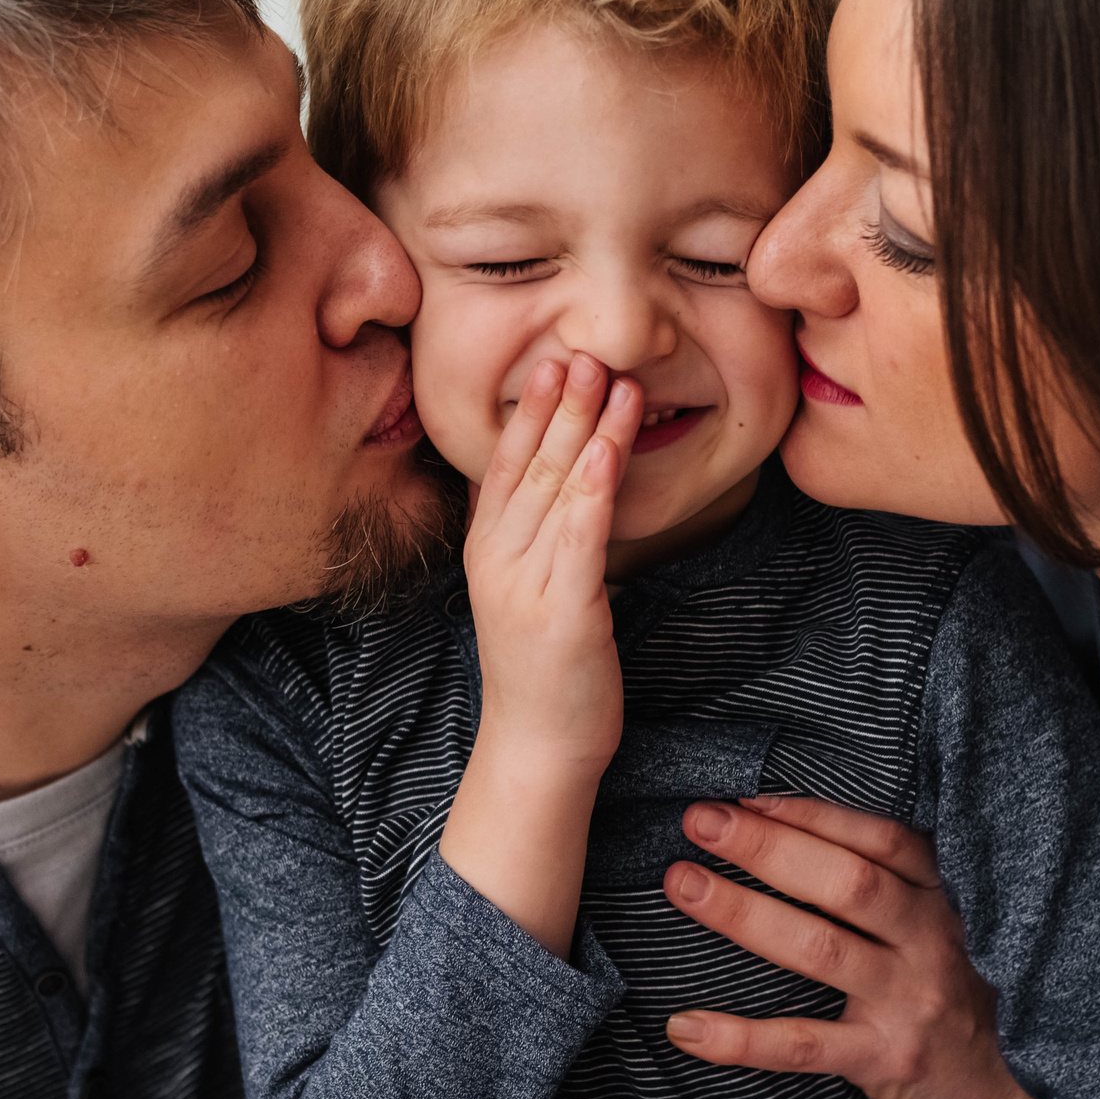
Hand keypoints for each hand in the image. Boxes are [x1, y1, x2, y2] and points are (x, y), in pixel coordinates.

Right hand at [460, 353, 639, 767]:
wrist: (538, 747)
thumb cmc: (544, 667)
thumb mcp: (523, 589)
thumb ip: (529, 535)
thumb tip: (550, 480)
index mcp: (485, 550)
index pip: (501, 464)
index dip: (526, 411)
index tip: (550, 361)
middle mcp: (497, 561)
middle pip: (529, 466)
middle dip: (561, 405)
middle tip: (586, 351)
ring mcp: (526, 586)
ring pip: (557, 491)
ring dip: (588, 430)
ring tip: (615, 382)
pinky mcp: (563, 613)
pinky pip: (580, 538)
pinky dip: (595, 489)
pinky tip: (611, 450)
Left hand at [660, 796, 1073, 1098]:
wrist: (1011, 1093)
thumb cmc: (958, 991)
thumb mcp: (945, 922)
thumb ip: (892, 880)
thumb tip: (789, 825)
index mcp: (942, 897)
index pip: (876, 837)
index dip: (808, 813)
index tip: (745, 796)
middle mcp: (931, 940)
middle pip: (845, 881)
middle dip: (768, 846)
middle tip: (700, 820)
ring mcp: (910, 1000)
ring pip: (818, 948)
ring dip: (743, 912)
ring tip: (682, 884)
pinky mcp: (887, 1059)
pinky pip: (802, 1046)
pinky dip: (740, 1038)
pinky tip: (685, 1026)